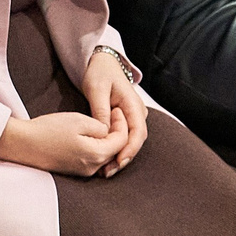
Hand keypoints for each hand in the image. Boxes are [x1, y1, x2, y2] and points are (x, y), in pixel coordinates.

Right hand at [0, 110, 121, 176]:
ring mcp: (83, 171)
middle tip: (114, 115)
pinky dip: (98, 147)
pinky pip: (94, 159)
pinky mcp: (75, 170)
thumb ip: (100, 126)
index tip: (116, 110)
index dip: (122, 123)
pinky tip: (91, 135)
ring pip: (106, 155)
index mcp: (96, 155)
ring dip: (109, 140)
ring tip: (105, 123)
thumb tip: (109, 131)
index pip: (122, 140)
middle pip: (116, 150)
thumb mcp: (78, 120)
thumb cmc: (48, 130)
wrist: (22, 144)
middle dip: (119, 132)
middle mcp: (93, 168)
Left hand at [77, 47, 148, 173]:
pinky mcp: (126, 120)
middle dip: (124, 157)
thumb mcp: (96, 89)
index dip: (129, 149)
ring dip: (120, 156)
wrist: (102, 63)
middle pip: (135, 141)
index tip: (118, 161)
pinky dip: (116, 149)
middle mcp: (138, 113)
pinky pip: (125, 138)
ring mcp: (133, 117)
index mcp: (134, 104)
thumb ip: (100, 110)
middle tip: (107, 172)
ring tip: (105, 170)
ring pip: (131, 142)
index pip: (137, 132)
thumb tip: (103, 131)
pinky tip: (105, 159)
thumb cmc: (99, 73)